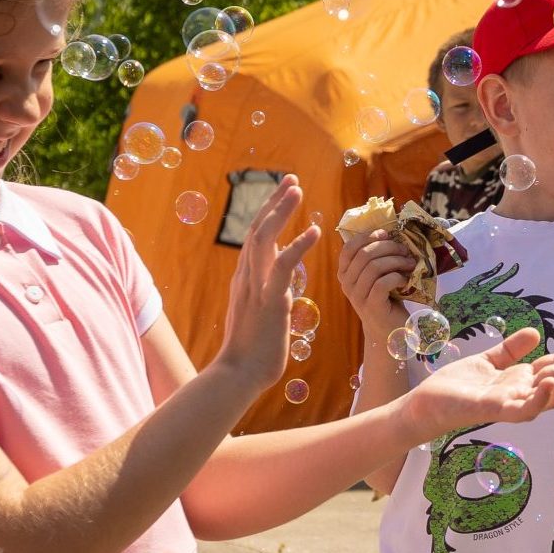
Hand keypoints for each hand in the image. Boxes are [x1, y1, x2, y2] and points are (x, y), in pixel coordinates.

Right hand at [215, 175, 317, 394]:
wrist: (239, 374)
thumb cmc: (254, 350)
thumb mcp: (262, 314)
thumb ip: (270, 294)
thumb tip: (282, 284)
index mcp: (246, 278)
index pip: (256, 236)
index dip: (270, 212)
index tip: (285, 191)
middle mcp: (246, 276)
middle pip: (257, 227)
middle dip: (274, 201)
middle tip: (292, 178)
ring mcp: (255, 286)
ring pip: (264, 238)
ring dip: (281, 211)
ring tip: (297, 190)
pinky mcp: (269, 300)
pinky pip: (282, 266)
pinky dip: (298, 245)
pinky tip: (314, 231)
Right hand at [339, 228, 418, 343]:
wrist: (387, 332)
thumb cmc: (385, 300)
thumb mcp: (376, 277)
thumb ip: (375, 259)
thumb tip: (389, 234)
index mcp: (345, 273)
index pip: (349, 247)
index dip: (367, 236)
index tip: (385, 233)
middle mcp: (347, 284)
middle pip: (364, 254)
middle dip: (388, 247)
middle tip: (405, 249)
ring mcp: (357, 296)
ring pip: (374, 267)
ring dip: (396, 261)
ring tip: (409, 263)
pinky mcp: (371, 306)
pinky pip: (382, 283)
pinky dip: (396, 277)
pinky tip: (404, 280)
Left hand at [402, 326, 553, 443]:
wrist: (426, 404)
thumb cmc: (457, 386)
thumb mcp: (488, 361)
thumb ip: (510, 350)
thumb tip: (535, 333)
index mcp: (521, 381)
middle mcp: (521, 394)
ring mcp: (510, 404)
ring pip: (549, 396)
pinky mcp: (493, 411)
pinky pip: (522, 410)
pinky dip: (538, 398)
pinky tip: (549, 381)